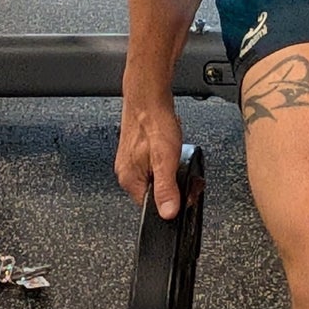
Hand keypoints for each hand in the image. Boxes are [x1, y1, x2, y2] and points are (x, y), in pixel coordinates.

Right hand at [116, 73, 183, 218]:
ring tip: (174, 152)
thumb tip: (168, 214)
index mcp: (129, 180)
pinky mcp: (137, 151)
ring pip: (155, 176)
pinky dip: (165, 158)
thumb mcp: (165, 159)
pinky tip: (169, 146)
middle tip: (180, 164)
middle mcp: (127, 173)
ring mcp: (131, 161)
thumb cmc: (154, 122)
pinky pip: (154, 164)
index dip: (170, 201)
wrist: (148, 95)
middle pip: (154, 192)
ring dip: (169, 169)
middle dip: (171, 183)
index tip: (182, 189)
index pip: (151, 208)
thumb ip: (166, 188)